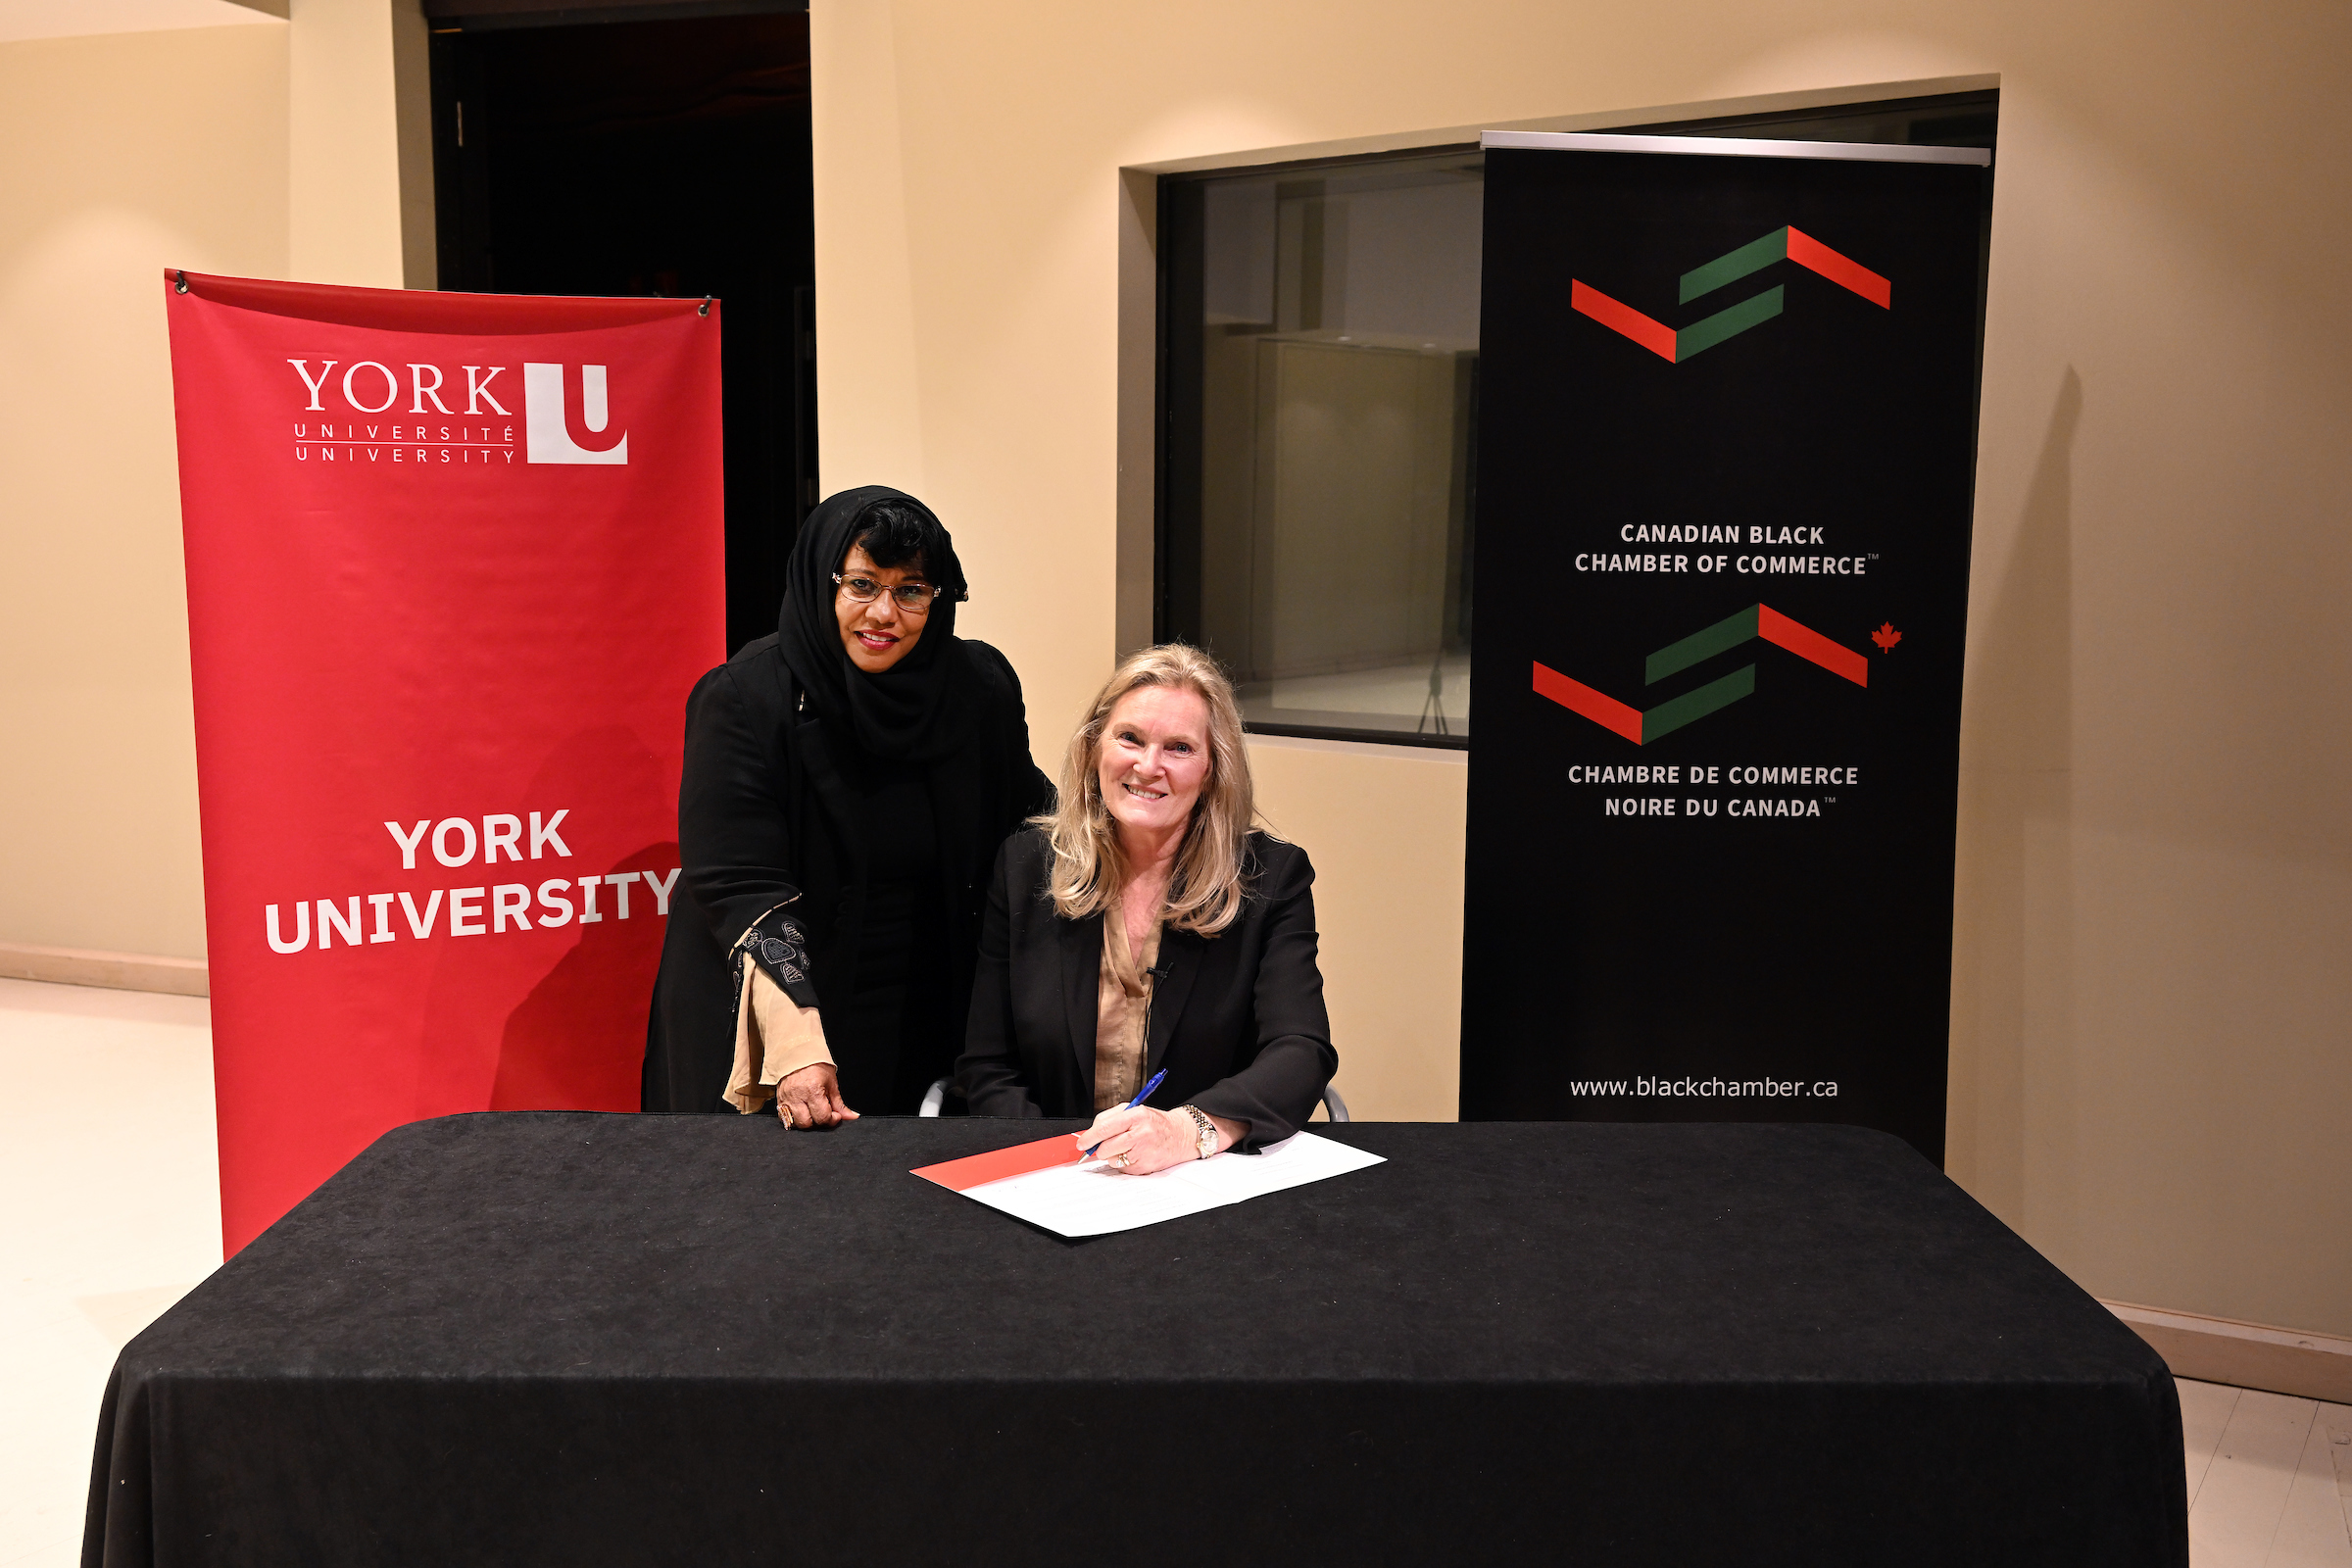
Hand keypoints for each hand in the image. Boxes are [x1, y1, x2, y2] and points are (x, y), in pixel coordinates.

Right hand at [775, 1062, 857, 1129]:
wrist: (798, 1053)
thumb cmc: (815, 1065)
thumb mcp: (831, 1083)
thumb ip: (839, 1104)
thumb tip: (851, 1116)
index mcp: (813, 1090)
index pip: (822, 1117)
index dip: (832, 1119)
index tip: (836, 1115)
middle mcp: (797, 1096)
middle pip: (807, 1124)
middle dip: (818, 1122)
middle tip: (824, 1114)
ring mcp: (786, 1099)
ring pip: (794, 1123)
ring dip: (806, 1121)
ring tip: (812, 1112)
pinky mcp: (779, 1100)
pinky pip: (784, 1118)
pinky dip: (794, 1119)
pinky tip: (802, 1111)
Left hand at [1076, 1105, 1195, 1175]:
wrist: (1181, 1135)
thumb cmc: (1155, 1123)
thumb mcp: (1135, 1110)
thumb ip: (1111, 1118)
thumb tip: (1090, 1135)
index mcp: (1136, 1116)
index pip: (1104, 1128)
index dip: (1089, 1137)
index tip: (1082, 1143)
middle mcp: (1141, 1134)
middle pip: (1105, 1147)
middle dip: (1099, 1149)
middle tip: (1104, 1146)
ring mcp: (1143, 1152)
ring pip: (1111, 1159)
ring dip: (1112, 1155)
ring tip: (1127, 1147)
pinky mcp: (1145, 1167)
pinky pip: (1121, 1168)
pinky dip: (1123, 1163)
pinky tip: (1135, 1154)